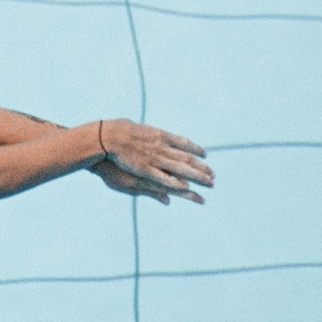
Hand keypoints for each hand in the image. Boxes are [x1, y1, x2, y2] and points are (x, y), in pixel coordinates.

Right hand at [90, 118, 210, 203]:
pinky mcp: (146, 170)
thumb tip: (156, 135)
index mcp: (161, 137)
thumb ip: (149, 137)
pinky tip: (186, 188)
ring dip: (196, 177)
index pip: (184, 144)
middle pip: (187, 160)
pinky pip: (164, 178)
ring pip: (181, 170)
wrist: (107, 137)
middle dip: (201, 169)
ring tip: (209, 183)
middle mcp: (162, 149)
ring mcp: (155, 160)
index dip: (196, 150)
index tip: (206, 155)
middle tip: (214, 176)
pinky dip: (176, 183)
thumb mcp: (138, 133)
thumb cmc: (120, 133)